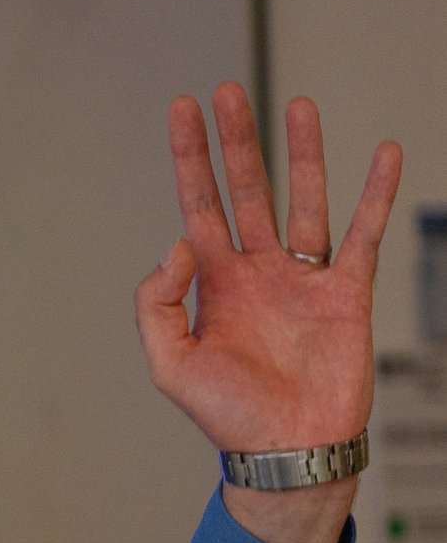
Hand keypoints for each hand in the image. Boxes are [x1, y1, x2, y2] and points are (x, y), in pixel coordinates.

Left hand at [135, 83, 401, 542]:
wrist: (287, 451)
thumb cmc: (226, 416)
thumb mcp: (169, 362)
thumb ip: (158, 302)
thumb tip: (177, 243)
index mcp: (213, 282)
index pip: (197, 204)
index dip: (190, 158)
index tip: (182, 110)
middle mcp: (257, 269)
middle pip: (246, 189)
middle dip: (236, 141)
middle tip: (227, 92)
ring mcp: (303, 277)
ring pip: (304, 199)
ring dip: (302, 153)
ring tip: (297, 105)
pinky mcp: (346, 292)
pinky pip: (363, 232)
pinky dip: (375, 193)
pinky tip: (383, 153)